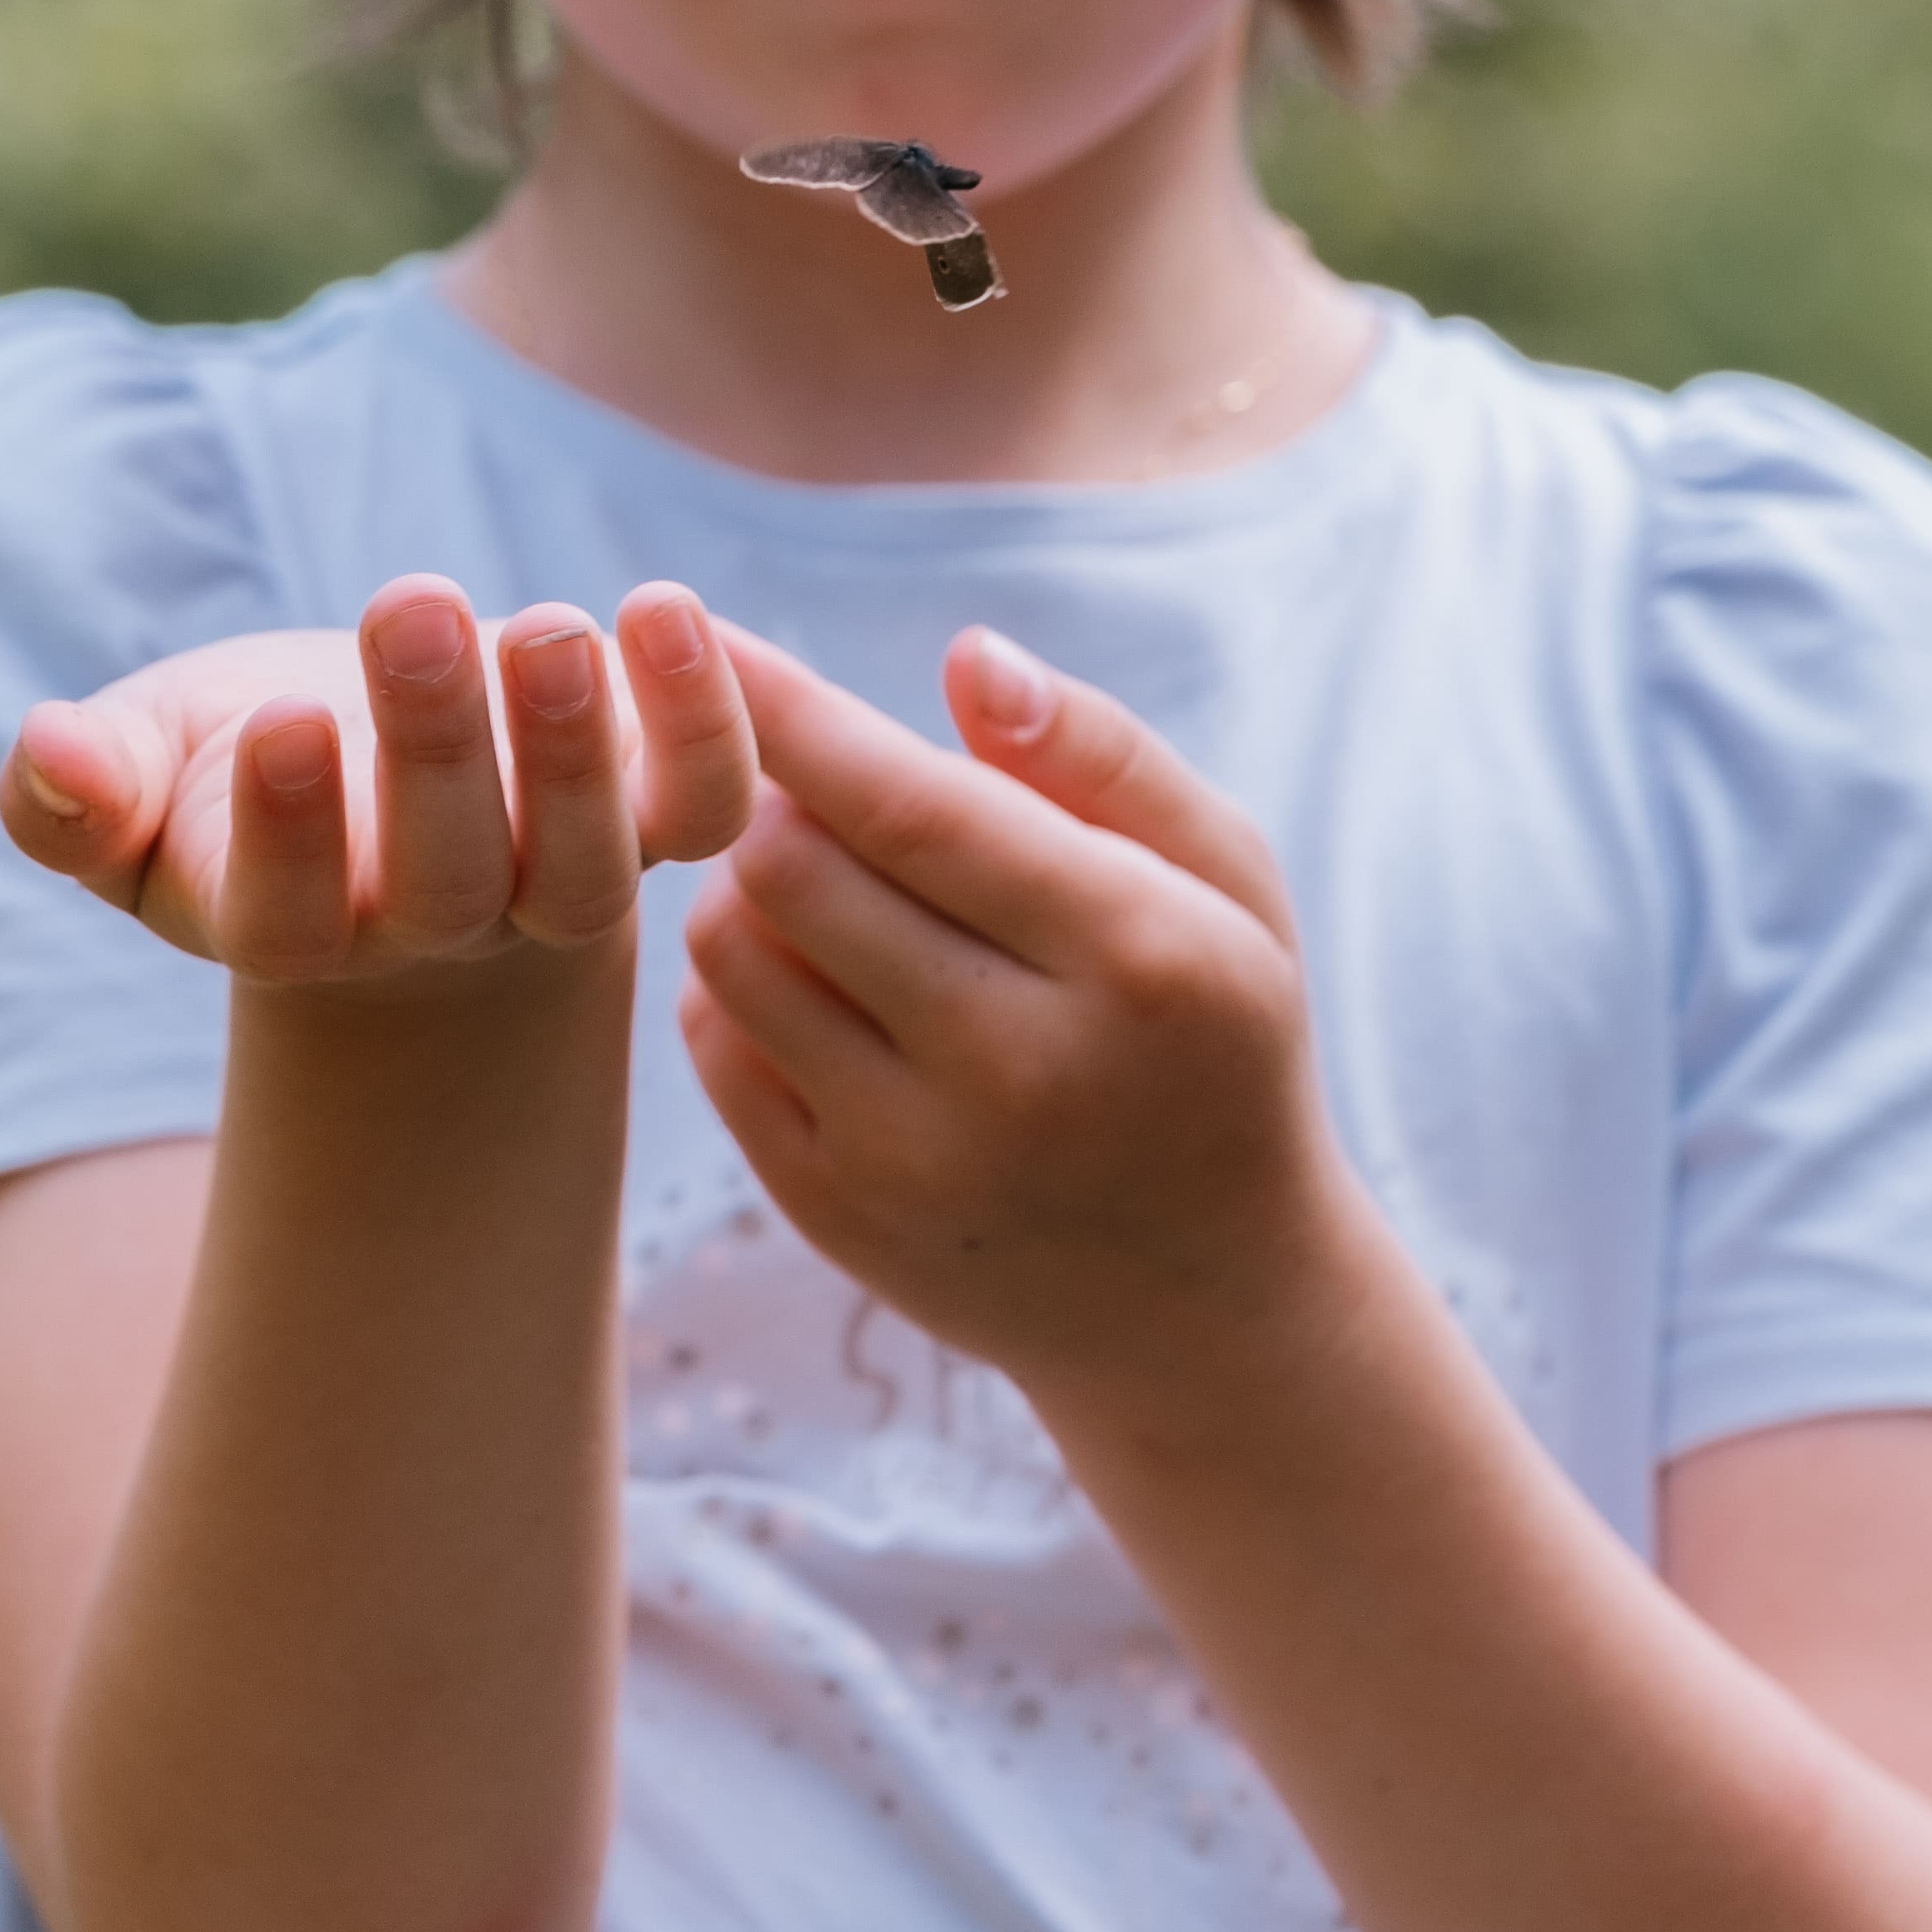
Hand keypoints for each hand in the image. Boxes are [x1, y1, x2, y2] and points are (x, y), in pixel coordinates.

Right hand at [0, 579, 757, 994]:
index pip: (284, 915)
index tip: (279, 716)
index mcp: (285, 926)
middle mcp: (431, 928)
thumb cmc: (238, 775)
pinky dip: (710, 724)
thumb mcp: (142, 776)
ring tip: (547, 625)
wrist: (388, 798)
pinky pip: (705, 808)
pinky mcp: (653, 821)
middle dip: (433, 747)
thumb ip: (79, 789)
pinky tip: (665, 608)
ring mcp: (553, 883)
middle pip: (445, 877)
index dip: (287, 831)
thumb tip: (43, 754)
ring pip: (585, 864)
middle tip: (407, 605)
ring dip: (575, 748)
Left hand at [678, 623, 1344, 1395]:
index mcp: (1137, 958)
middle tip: (822, 787)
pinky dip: (739, 986)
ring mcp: (919, 1160)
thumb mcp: (1225, 883)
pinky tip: (820, 983)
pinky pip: (716, 1048)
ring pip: (732, 952)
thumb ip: (1104, 756)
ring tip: (832, 887)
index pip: (910, 804)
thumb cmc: (1211, 1036)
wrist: (1206, 1300)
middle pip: (792, 867)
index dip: (791, 707)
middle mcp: (1022, 1069)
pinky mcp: (840, 1220)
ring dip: (750, 886)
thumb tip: (968, 659)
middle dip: (782, 793)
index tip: (706, 630)